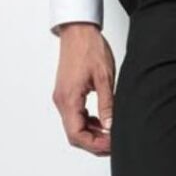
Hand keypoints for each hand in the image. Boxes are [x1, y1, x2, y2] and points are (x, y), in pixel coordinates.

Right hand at [51, 23, 115, 155]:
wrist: (78, 30)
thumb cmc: (89, 48)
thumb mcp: (104, 78)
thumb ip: (107, 104)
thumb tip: (110, 125)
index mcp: (69, 99)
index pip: (77, 135)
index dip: (95, 144)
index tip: (112, 144)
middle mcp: (62, 101)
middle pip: (75, 135)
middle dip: (94, 143)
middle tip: (114, 142)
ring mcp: (63, 98)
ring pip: (75, 127)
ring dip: (92, 134)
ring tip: (111, 132)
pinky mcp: (67, 94)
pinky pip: (76, 117)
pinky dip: (89, 123)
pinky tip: (103, 120)